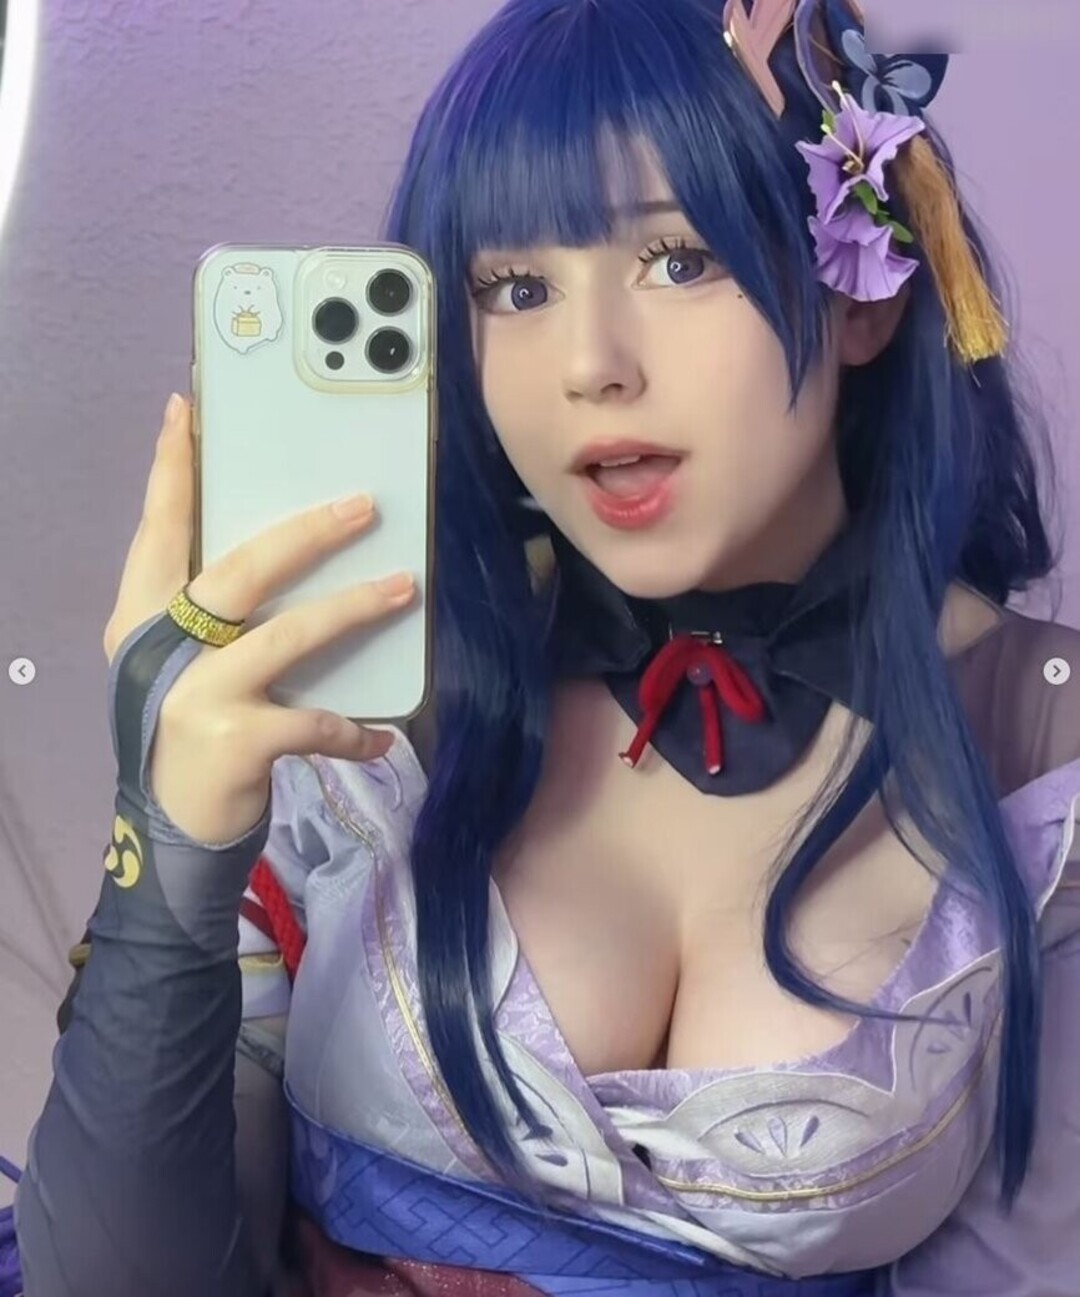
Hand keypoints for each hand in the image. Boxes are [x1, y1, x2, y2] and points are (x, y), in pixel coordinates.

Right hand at [103, 393, 415, 845]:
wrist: (170, 823)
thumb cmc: (190, 725)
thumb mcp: (185, 661)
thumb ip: (218, 614)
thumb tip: (295, 553)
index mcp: (143, 614)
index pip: (158, 528)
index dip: (172, 470)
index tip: (187, 410)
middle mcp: (161, 645)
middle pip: (240, 569)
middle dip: (306, 533)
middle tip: (363, 504)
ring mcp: (195, 692)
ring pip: (286, 634)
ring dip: (351, 610)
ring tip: (404, 588)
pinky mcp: (234, 740)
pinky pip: (311, 721)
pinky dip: (350, 730)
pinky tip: (379, 737)